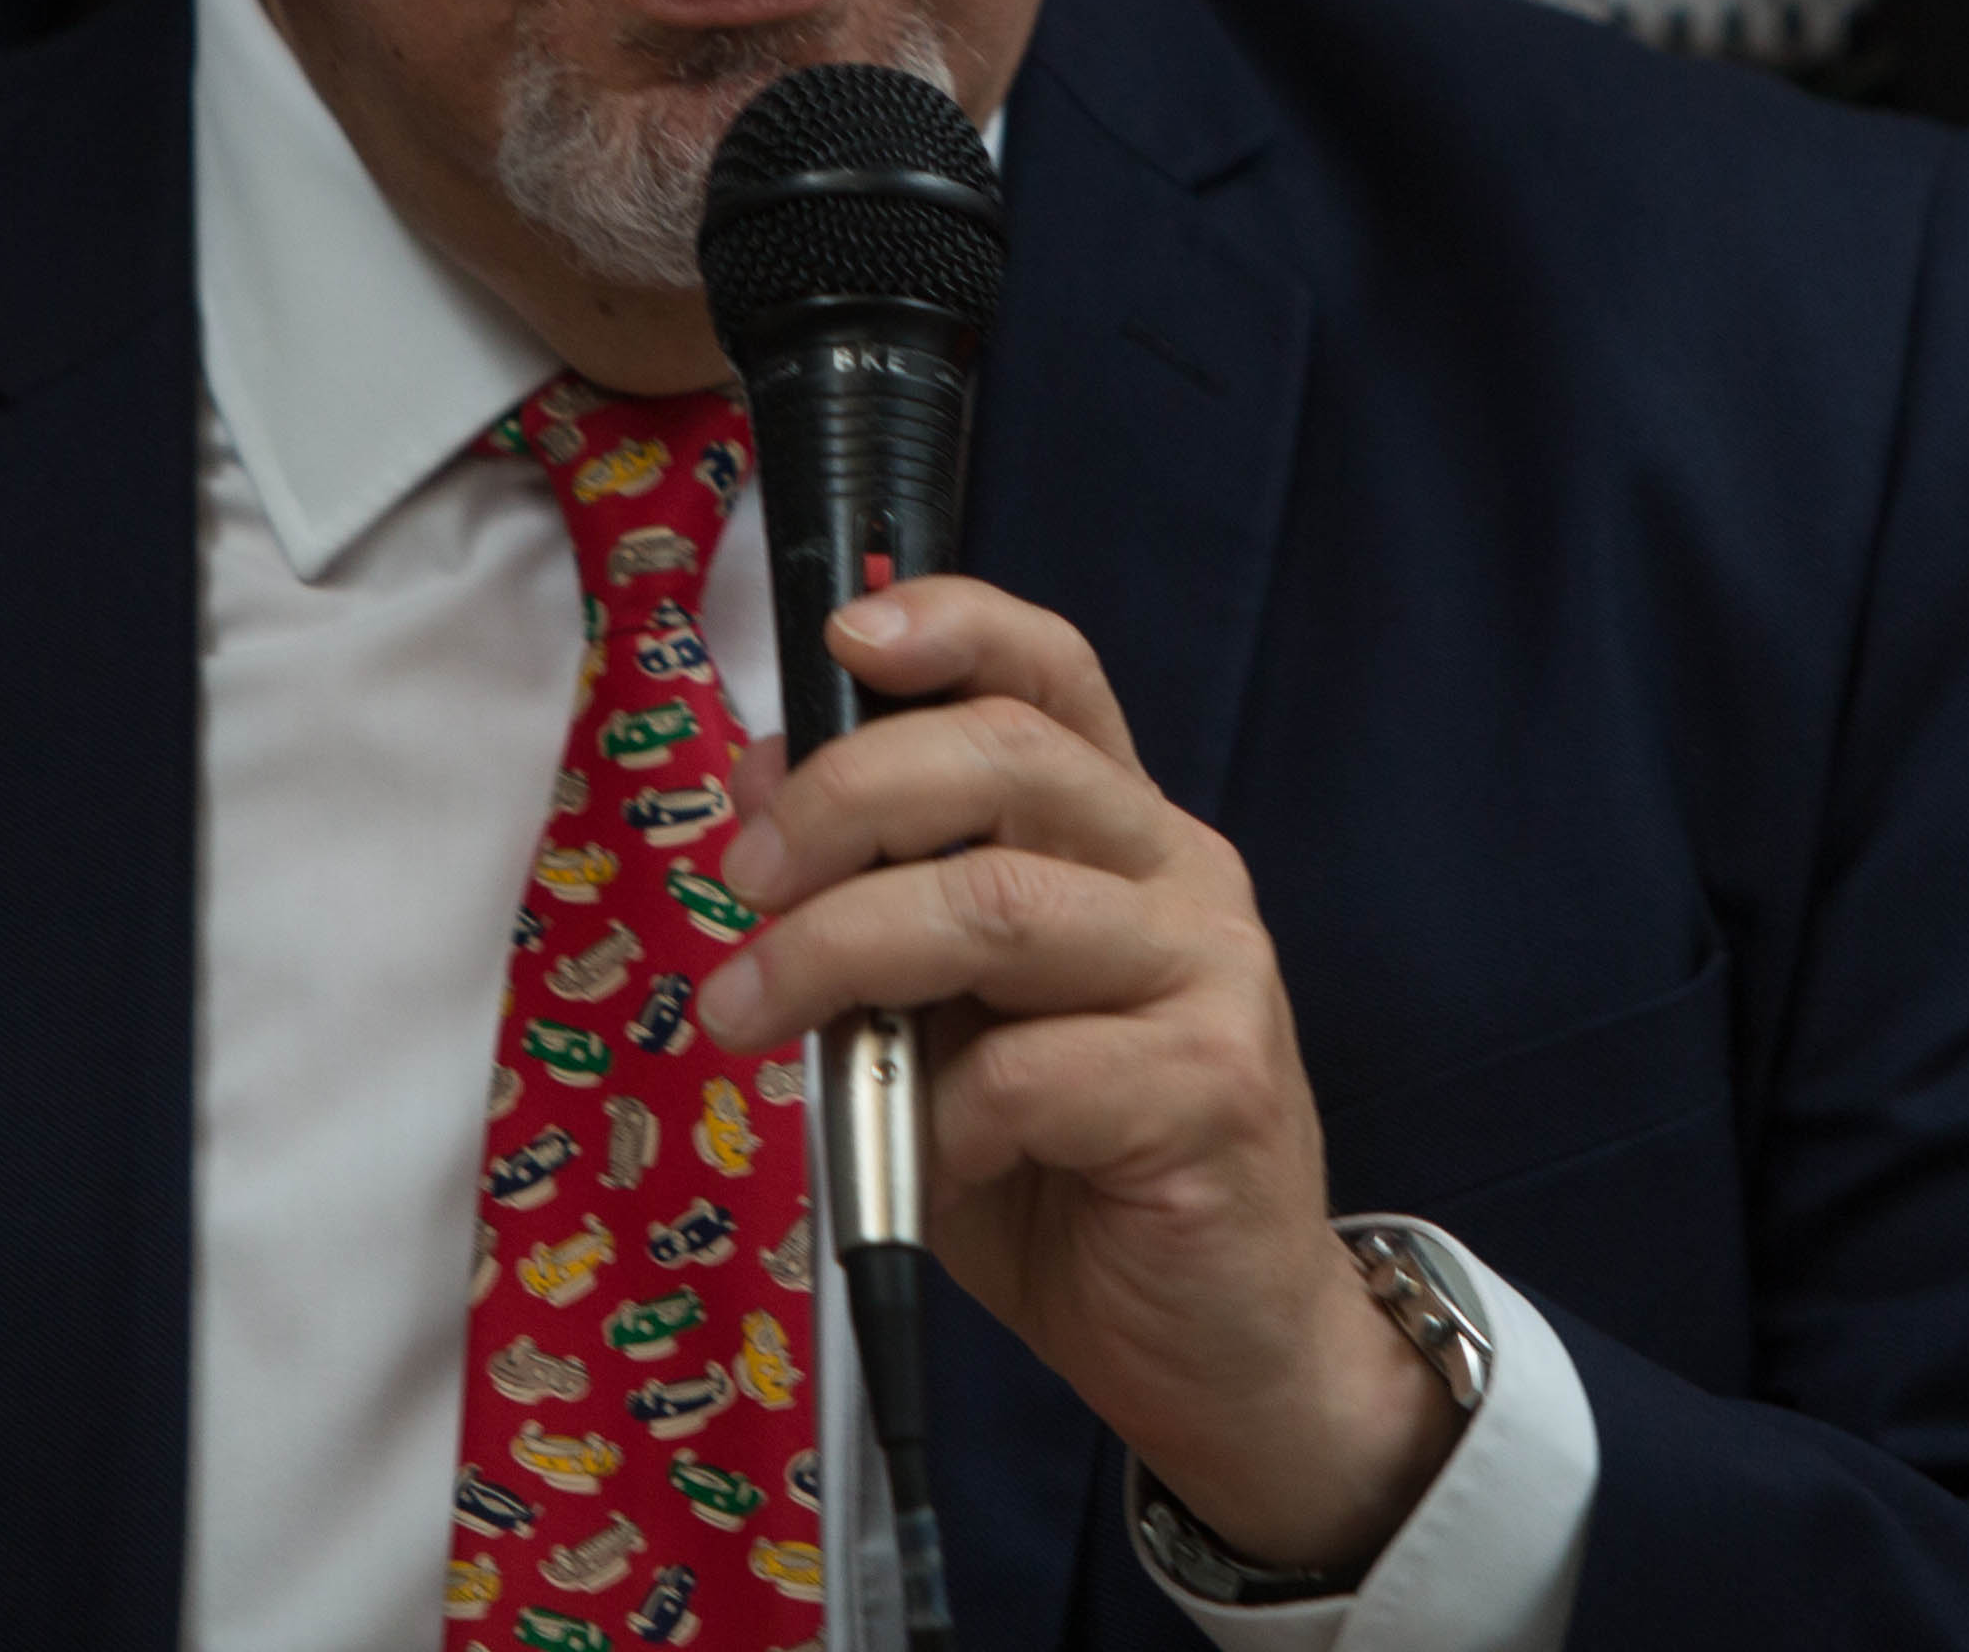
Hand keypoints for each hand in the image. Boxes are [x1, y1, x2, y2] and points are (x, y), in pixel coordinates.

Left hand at [699, 581, 1460, 1579]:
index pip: (1051, 673)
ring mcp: (1213, 975)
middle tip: (744, 882)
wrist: (1224, 1345)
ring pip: (1002, 904)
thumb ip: (878, 904)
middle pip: (1008, 760)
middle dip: (844, 802)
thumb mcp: (945, 1024)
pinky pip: (1034, 1071)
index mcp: (1118, 833)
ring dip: (843, 955)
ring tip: (749, 1017)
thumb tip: (758, 777)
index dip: (954, 625)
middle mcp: (1179, 872)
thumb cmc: (1069, 1176)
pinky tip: (929, 1165)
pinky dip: (942, 1119)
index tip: (843, 636)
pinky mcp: (1215, 1088)